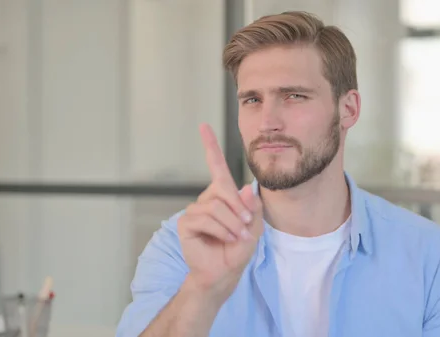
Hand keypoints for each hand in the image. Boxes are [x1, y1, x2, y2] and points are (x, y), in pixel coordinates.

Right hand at [177, 123, 262, 302]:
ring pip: (217, 206)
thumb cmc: (237, 248)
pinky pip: (206, 218)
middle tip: (246, 226)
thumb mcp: (254, 227)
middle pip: (224, 189)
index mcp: (223, 195)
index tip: (203, 127)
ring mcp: (194, 210)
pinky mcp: (186, 223)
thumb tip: (245, 187)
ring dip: (232, 223)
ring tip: (237, 236)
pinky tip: (225, 239)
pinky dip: (221, 230)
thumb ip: (252, 207)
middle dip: (239, 209)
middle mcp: (207, 199)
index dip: (210, 146)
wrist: (224, 272)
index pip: (216, 166)